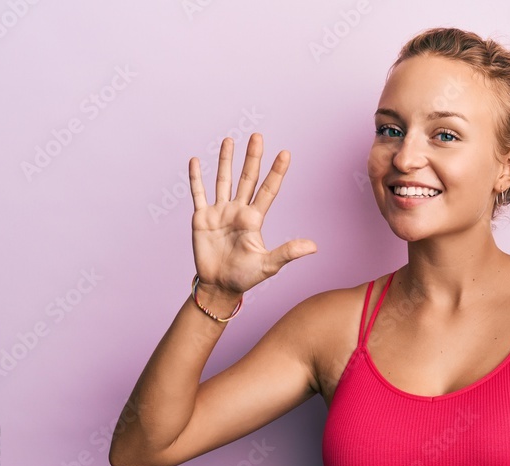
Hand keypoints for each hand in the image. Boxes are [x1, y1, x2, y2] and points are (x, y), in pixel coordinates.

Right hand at [189, 133, 316, 295]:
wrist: (219, 286)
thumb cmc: (245, 276)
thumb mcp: (269, 264)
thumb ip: (288, 252)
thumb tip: (314, 246)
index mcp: (254, 219)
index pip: (268, 190)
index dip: (276, 172)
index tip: (286, 153)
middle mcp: (238, 211)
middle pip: (247, 179)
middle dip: (252, 158)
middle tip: (258, 136)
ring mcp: (219, 212)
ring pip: (223, 180)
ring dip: (225, 161)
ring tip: (229, 140)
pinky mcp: (201, 218)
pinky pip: (198, 194)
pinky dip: (196, 178)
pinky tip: (195, 160)